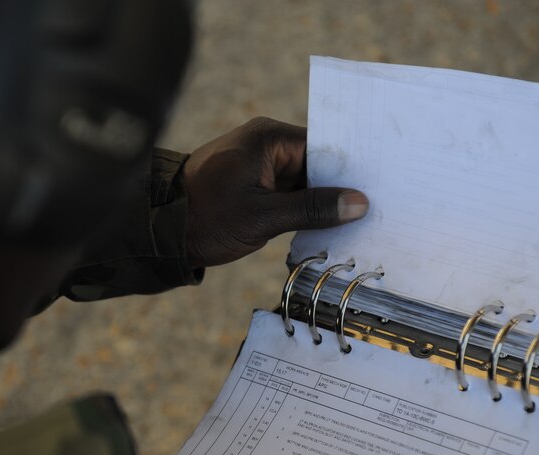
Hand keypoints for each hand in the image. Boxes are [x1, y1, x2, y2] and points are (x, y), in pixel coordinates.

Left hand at [183, 117, 368, 267]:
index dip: (351, 168)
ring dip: (321, 204)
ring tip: (359, 222)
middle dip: (339, 188)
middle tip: (378, 208)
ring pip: (304, 183)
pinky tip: (327, 228)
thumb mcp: (262, 217)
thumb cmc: (205, 217)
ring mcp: (259, 166)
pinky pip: (288, 195)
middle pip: (317, 165)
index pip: (324, 147)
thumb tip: (358, 203)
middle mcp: (265, 145)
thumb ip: (311, 209)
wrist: (158, 232)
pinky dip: (303, 211)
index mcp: (268, 138)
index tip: (380, 187)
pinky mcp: (253, 187)